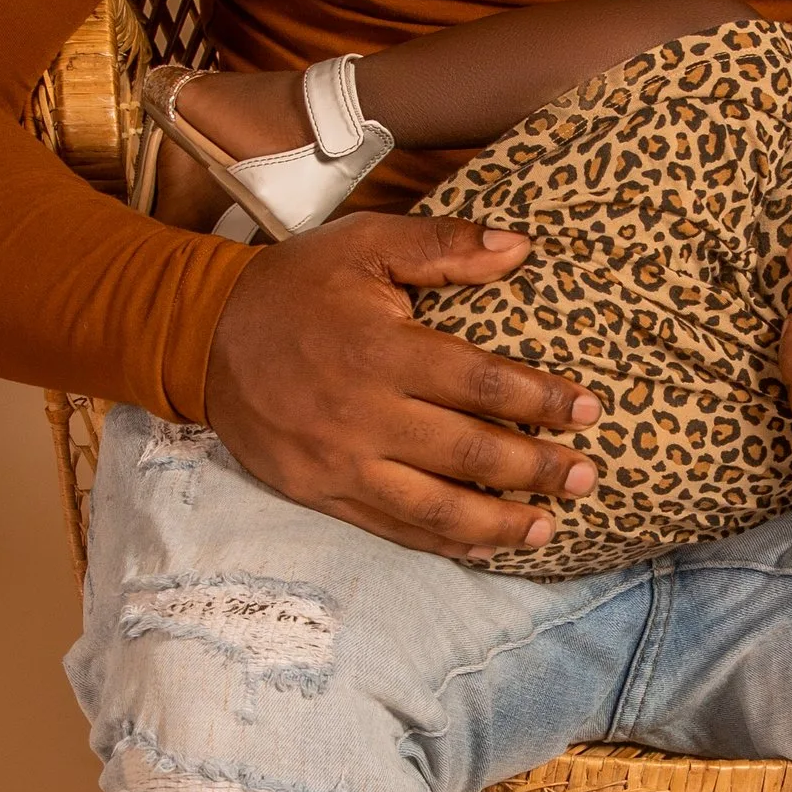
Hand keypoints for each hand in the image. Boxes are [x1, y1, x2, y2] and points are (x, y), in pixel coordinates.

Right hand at [202, 212, 599, 558]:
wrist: (202, 335)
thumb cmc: (295, 285)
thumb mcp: (365, 244)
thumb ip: (442, 248)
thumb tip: (520, 247)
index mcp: (383, 350)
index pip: (483, 382)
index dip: (542, 400)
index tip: (589, 411)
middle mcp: (365, 414)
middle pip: (470, 452)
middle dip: (538, 468)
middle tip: (588, 477)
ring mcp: (340, 462)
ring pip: (435, 508)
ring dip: (498, 523)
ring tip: (548, 527)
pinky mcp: (318, 492)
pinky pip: (390, 527)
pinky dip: (442, 542)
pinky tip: (483, 546)